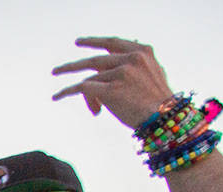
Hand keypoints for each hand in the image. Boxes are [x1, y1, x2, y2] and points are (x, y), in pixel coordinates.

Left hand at [51, 37, 175, 127]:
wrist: (165, 118)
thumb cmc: (159, 102)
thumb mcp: (154, 73)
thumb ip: (138, 62)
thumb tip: (127, 49)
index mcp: (142, 52)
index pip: (112, 43)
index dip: (94, 42)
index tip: (79, 43)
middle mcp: (131, 59)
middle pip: (95, 61)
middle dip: (73, 66)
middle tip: (56, 71)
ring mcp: (121, 73)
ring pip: (91, 80)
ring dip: (85, 95)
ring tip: (78, 102)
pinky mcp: (111, 89)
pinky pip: (82, 88)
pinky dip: (67, 92)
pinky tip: (57, 96)